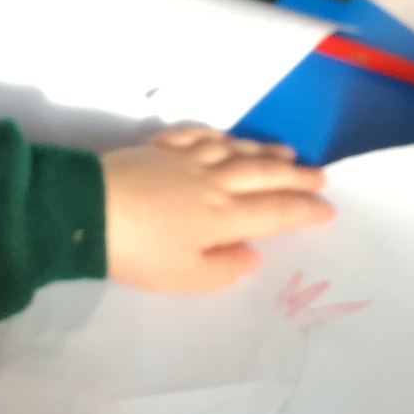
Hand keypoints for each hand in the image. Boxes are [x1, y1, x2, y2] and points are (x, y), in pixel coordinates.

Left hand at [102, 127, 331, 291]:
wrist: (85, 209)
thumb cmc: (137, 251)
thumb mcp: (184, 276)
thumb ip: (224, 269)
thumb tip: (252, 254)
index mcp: (224, 216)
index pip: (276, 211)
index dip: (304, 210)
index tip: (328, 209)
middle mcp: (213, 182)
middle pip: (263, 174)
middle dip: (296, 175)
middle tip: (320, 175)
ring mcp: (185, 160)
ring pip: (235, 151)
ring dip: (265, 151)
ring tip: (286, 152)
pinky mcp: (157, 149)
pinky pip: (198, 136)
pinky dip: (219, 136)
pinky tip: (226, 138)